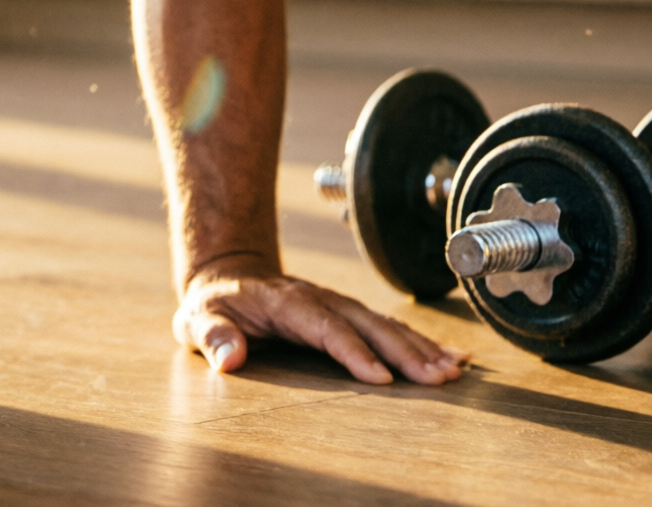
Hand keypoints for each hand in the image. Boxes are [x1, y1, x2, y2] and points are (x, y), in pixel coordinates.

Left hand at [175, 257, 466, 384]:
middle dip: (405, 351)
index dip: (354, 351)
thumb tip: (229, 358)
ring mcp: (337, 304)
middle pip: (368, 324)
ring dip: (421, 347)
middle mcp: (319, 299)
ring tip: (453, 371)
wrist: (228, 274)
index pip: (325, 327)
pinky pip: (390, 326)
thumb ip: (213, 336)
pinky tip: (451, 357)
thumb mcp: (198, 319)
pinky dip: (421, 341)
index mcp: (286, 301)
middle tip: (439, 377)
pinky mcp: (349, 313)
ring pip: (386, 324)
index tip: (381, 378)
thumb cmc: (214, 303)